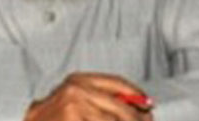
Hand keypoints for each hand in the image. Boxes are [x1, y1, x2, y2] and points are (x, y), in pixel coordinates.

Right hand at [24, 72, 153, 120]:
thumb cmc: (50, 118)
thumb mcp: (73, 101)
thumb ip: (98, 99)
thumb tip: (135, 105)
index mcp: (77, 80)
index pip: (116, 83)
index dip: (135, 94)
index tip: (147, 103)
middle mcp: (76, 89)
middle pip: (120, 105)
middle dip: (137, 118)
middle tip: (148, 120)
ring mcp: (74, 106)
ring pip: (115, 119)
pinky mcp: (73, 117)